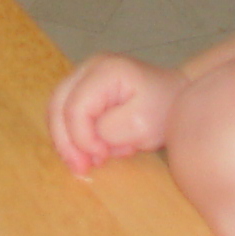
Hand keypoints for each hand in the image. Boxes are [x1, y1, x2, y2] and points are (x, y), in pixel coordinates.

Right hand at [47, 53, 183, 173]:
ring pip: (56, 108)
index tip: (101, 158)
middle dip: (65, 141)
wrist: (178, 97)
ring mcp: (84, 74)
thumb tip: (88, 142)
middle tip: (79, 168)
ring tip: (82, 162)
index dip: (81, 138)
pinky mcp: (84, 87)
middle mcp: (89, 67)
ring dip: (66, 139)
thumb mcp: (142, 125)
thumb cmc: (164, 110)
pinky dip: (71, 133)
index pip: (75, 107)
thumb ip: (109, 131)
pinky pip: (65, 111)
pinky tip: (84, 150)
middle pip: (57, 105)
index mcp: (105, 70)